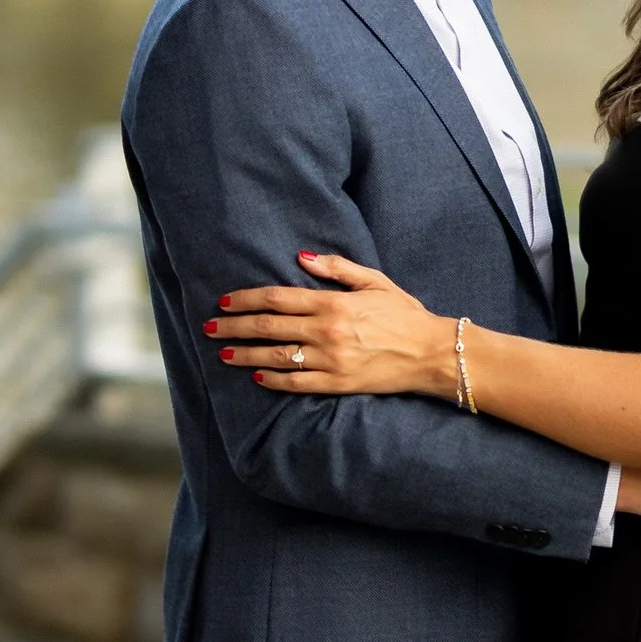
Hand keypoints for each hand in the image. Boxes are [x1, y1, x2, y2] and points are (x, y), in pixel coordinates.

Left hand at [205, 252, 454, 396]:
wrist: (431, 353)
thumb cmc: (404, 313)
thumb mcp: (374, 281)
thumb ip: (336, 268)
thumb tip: (301, 257)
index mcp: (333, 302)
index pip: (277, 298)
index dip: (247, 300)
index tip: (225, 302)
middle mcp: (326, 331)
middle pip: (267, 328)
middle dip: (233, 327)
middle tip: (209, 327)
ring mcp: (330, 360)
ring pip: (275, 358)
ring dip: (244, 355)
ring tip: (222, 353)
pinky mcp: (337, 384)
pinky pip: (296, 383)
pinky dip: (272, 380)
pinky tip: (256, 376)